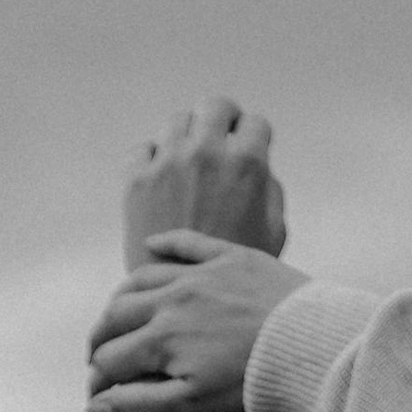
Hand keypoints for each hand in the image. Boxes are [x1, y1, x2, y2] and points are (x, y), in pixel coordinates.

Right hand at [86, 234, 307, 411]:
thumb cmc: (254, 383)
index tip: (97, 397)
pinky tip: (151, 246)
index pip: (109, 360)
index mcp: (160, 339)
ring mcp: (200, 274)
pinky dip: (165, 243)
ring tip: (116, 315)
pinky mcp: (231, 257)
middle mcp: (171, 299)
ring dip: (121, 298)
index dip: (97, 383)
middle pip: (116, 315)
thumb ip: (139, 406)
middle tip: (97, 359)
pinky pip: (188, 242)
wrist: (314, 346)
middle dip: (98, 341)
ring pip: (143, 278)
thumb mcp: (194, 404)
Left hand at [122, 96, 286, 269]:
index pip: (254, 123)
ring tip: (188, 163)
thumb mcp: (274, 232)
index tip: (248, 146)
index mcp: (247, 163)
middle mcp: (206, 154)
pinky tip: (161, 181)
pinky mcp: (136, 181)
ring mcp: (168, 164)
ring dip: (186, 137)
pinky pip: (142, 149)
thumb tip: (259, 162)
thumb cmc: (237, 276)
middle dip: (222, 118)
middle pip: (214, 105)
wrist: (186, 305)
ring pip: (177, 122)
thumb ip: (270, 189)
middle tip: (220, 136)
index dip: (254, 137)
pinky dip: (152, 160)